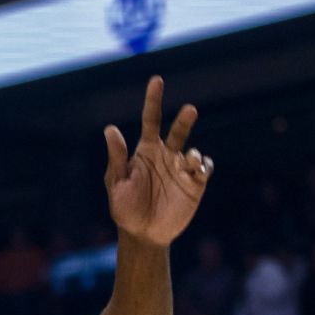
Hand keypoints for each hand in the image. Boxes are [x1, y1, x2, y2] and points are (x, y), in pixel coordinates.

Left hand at [103, 77, 212, 247]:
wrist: (143, 234)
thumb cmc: (125, 207)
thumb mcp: (116, 182)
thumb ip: (117, 158)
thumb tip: (109, 129)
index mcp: (146, 150)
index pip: (151, 119)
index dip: (153, 100)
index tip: (157, 80)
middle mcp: (166, 155)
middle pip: (178, 131)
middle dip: (184, 120)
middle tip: (189, 110)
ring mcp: (182, 169)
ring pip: (194, 152)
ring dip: (193, 154)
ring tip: (189, 160)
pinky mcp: (195, 184)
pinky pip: (204, 169)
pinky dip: (204, 166)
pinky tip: (198, 170)